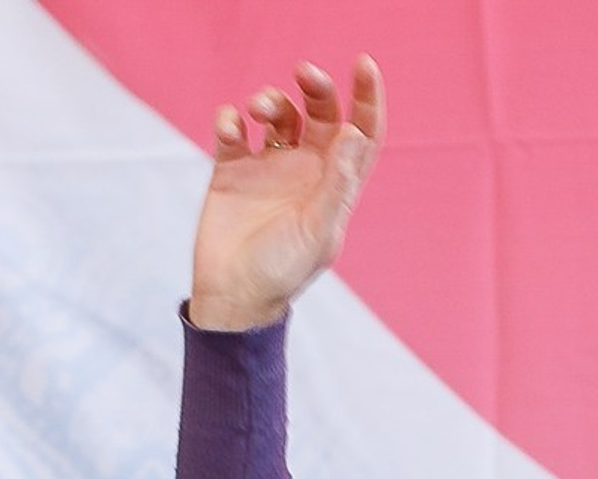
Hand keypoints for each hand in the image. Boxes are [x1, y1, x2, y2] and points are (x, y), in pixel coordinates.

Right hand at [187, 55, 384, 333]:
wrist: (233, 295)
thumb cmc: (282, 272)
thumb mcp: (317, 231)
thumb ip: (337, 184)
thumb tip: (355, 133)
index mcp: (334, 184)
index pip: (361, 133)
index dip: (367, 98)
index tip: (363, 65)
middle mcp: (305, 170)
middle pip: (318, 113)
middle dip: (315, 88)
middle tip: (304, 72)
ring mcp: (268, 168)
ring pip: (276, 115)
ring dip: (270, 100)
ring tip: (257, 109)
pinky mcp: (232, 170)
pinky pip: (233, 130)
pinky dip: (230, 119)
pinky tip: (230, 127)